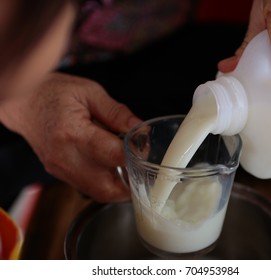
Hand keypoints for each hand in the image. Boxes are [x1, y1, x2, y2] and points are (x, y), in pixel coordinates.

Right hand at [0, 72, 141, 202]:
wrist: (23, 101)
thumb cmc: (54, 93)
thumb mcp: (90, 93)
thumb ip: (117, 113)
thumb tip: (140, 129)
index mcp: (73, 133)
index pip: (112, 155)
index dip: (135, 156)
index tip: (146, 149)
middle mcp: (65, 157)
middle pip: (106, 188)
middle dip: (130, 185)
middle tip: (142, 171)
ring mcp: (60, 168)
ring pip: (98, 193)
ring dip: (119, 187)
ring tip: (129, 169)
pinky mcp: (58, 172)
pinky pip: (87, 187)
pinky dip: (104, 183)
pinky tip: (111, 167)